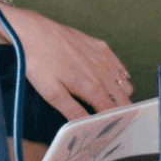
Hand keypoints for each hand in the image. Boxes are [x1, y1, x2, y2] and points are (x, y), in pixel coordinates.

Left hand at [0, 6, 133, 119]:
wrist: (34, 32)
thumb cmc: (40, 64)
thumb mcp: (51, 93)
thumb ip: (73, 111)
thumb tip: (87, 128)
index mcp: (91, 87)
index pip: (113, 111)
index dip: (112, 122)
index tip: (107, 128)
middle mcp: (103, 72)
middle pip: (124, 99)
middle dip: (119, 110)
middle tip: (106, 116)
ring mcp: (104, 58)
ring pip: (125, 83)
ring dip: (120, 94)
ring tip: (105, 99)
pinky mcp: (101, 46)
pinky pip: (120, 66)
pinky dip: (118, 76)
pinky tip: (105, 79)